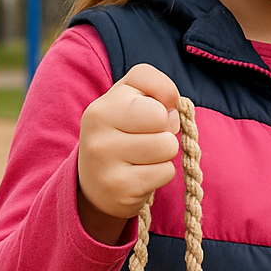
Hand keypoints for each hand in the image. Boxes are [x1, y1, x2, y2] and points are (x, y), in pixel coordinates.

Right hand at [77, 63, 179, 243]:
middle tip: (148, 139)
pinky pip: (166, 172)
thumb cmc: (121, 134)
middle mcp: (97, 132)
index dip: (162, 98)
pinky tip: (140, 175)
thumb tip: (174, 113)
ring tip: (143, 158)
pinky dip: (161, 174)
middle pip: (162, 118)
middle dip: (165, 129)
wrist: (97, 185)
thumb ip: (153, 86)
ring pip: (168, 146)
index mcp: (100, 107)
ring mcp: (106, 162)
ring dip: (164, 154)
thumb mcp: (129, 99)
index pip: (149, 81)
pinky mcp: (121, 188)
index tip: (149, 114)